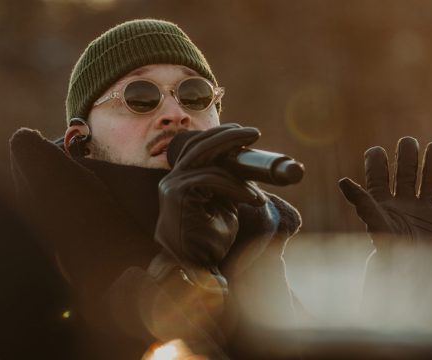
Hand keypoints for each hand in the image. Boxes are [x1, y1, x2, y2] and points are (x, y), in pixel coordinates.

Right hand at [154, 124, 266, 291]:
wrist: (197, 267)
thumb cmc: (209, 240)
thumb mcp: (223, 205)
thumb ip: (227, 184)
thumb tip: (245, 166)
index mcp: (180, 180)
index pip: (197, 148)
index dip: (218, 136)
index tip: (243, 132)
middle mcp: (172, 180)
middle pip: (199, 146)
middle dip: (228, 137)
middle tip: (254, 133)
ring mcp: (172, 186)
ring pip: (208, 163)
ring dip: (240, 175)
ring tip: (258, 196)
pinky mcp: (178, 194)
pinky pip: (212, 179)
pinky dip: (236, 188)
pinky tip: (252, 200)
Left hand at [339, 137, 431, 252]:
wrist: (422, 276)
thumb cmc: (394, 253)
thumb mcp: (377, 225)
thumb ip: (363, 202)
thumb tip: (342, 181)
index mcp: (382, 208)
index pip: (378, 180)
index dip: (376, 165)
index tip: (375, 150)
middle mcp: (403, 207)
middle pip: (405, 176)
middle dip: (407, 158)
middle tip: (408, 141)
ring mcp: (425, 212)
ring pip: (429, 181)